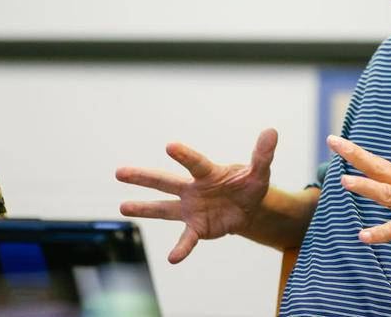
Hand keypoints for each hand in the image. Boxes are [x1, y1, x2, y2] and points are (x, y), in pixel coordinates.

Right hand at [116, 128, 277, 262]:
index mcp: (208, 172)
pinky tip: (172, 259)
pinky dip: (180, 248)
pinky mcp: (196, 227)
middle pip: (166, 181)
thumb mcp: (260, 172)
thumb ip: (263, 155)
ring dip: (144, 208)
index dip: (184, 155)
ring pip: (164, 208)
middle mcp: (193, 188)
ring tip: (122, 206)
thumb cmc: (249, 185)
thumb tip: (271, 132)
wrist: (248, 207)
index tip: (169, 146)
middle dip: (143, 177)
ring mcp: (191, 208)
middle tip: (119, 171)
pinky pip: (186, 239)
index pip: (195, 163)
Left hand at [327, 134, 390, 249]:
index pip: (375, 161)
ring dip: (365, 186)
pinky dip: (379, 233)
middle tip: (334, 142)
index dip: (354, 151)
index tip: (333, 140)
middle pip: (376, 166)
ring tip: (345, 181)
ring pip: (384, 192)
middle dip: (354, 154)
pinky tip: (363, 236)